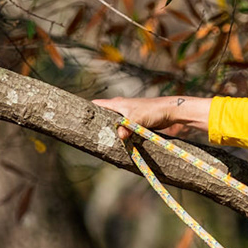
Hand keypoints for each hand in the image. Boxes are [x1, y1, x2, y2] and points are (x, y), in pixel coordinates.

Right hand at [93, 95, 210, 142]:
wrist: (170, 112)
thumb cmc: (153, 111)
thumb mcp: (138, 119)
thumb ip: (128, 127)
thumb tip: (120, 136)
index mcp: (117, 104)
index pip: (97, 104)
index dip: (87, 110)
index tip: (76, 117)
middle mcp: (120, 108)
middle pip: (103, 115)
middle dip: (96, 124)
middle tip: (85, 135)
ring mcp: (128, 115)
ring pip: (113, 123)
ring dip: (108, 131)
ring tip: (98, 142)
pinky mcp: (135, 123)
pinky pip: (122, 129)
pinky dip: (119, 135)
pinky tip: (116, 143)